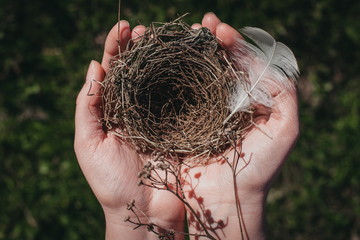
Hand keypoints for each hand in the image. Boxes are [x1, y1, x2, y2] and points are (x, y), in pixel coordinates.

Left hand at [74, 21, 184, 239]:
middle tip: (145, 29)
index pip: (114, 73)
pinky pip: (184, 100)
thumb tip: (94, 66)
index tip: (123, 28)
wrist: (143, 214)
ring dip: (164, 58)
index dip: (117, 50)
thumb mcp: (88, 144)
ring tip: (166, 38)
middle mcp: (138, 111)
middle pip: (140, 72)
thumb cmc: (111, 183)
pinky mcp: (183, 128)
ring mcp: (162, 118)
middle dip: (141, 48)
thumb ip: (88, 107)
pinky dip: (186, 80)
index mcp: (114, 112)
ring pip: (162, 81)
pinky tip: (188, 63)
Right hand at [183, 13, 298, 239]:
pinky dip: (171, 78)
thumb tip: (266, 64)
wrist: (226, 201)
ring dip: (189, 54)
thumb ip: (285, 94)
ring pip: (196, 75)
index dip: (233, 44)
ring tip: (183, 36)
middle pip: (217, 64)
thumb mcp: (285, 130)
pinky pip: (177, 95)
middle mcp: (224, 103)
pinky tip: (165, 63)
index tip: (220, 29)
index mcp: (248, 101)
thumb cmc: (258, 169)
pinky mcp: (182, 124)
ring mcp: (202, 112)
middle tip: (202, 25)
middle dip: (210, 42)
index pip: (241, 64)